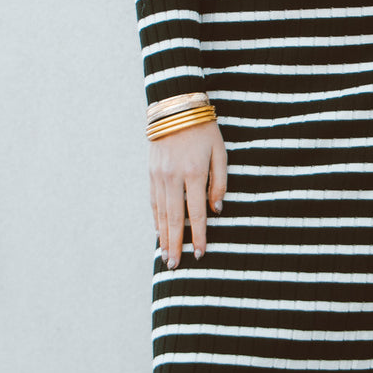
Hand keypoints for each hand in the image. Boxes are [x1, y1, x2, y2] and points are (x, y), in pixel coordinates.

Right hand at [149, 121, 226, 268]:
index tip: (200, 253)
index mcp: (194, 173)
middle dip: (176, 243)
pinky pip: (153, 200)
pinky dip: (156, 218)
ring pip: (161, 212)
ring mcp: (159, 175)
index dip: (198, 235)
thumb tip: (216, 210)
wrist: (176, 107)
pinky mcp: (151, 171)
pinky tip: (158, 231)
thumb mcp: (220, 152)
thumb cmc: (204, 130)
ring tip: (166, 255)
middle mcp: (173, 177)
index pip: (196, 212)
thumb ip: (219, 182)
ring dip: (163, 235)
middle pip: (174, 218)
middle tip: (175, 264)